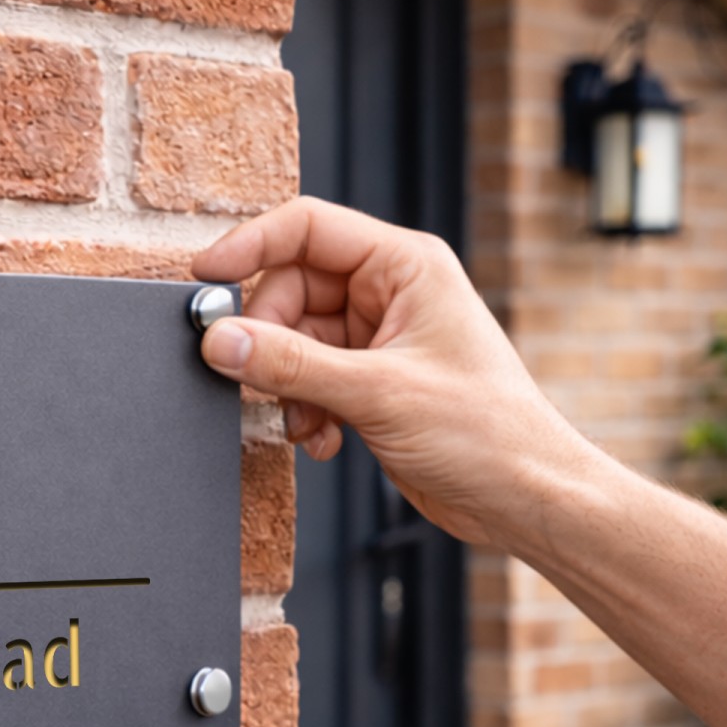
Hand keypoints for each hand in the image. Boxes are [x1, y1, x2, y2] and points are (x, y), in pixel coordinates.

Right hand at [193, 196, 600, 546]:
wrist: (522, 496)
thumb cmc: (487, 431)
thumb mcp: (377, 393)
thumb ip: (291, 365)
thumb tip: (221, 341)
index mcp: (405, 265)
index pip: (307, 229)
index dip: (250, 247)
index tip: (204, 277)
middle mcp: (389, 294)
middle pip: (290, 291)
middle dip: (269, 341)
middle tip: (259, 380)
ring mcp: (377, 339)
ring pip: (293, 342)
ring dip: (286, 387)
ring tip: (308, 422)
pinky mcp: (368, 383)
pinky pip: (306, 380)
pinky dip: (302, 410)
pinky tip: (324, 439)